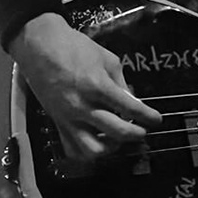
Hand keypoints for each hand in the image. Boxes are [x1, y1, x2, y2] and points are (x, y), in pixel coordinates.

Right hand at [9, 14, 161, 160]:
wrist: (40, 46)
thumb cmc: (73, 47)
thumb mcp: (107, 59)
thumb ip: (121, 83)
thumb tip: (133, 101)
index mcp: (97, 86)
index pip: (131, 109)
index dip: (149, 117)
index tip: (157, 120)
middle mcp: (82, 106)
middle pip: (117, 132)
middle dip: (136, 134)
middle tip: (142, 131)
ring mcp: (67, 117)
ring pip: (93, 149)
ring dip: (111, 147)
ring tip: (118, 138)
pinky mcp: (57, 122)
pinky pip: (72, 149)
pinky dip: (87, 152)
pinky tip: (97, 142)